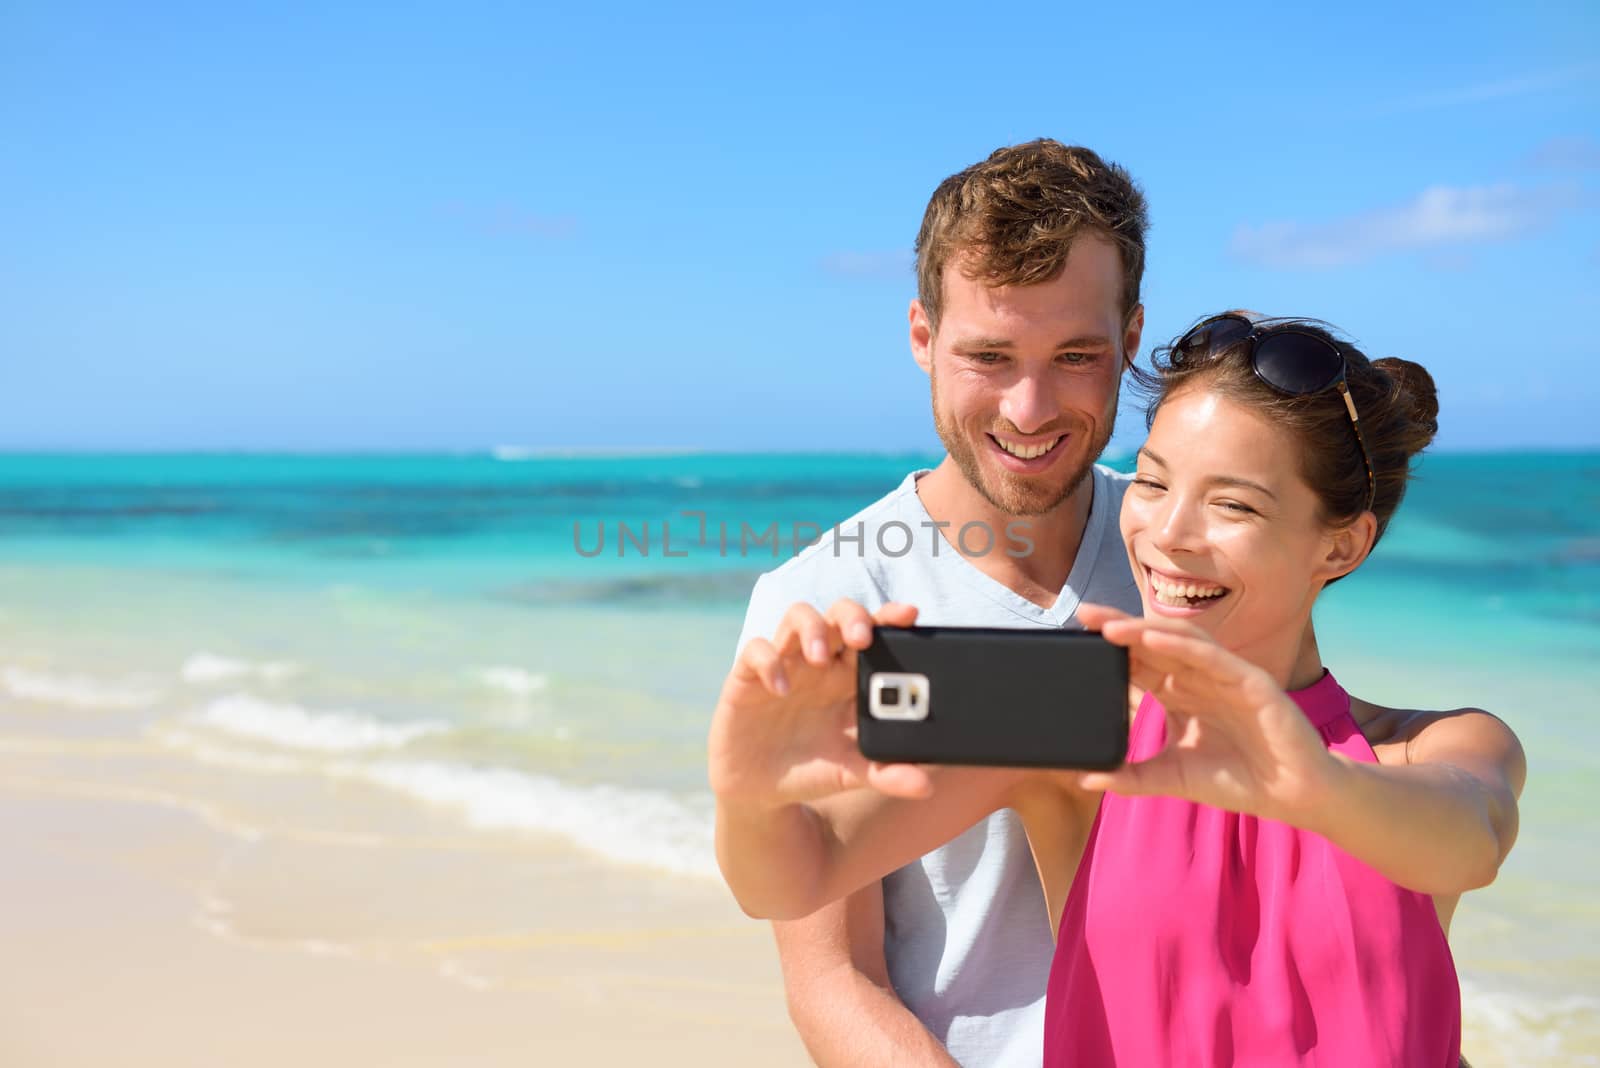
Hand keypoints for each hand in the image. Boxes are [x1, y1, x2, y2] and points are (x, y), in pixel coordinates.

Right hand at [708, 599, 932, 810]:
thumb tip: (925, 786)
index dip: (890, 617)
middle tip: (862, 638)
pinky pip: (757, 649)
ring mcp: (785, 664)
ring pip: (798, 616)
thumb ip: (886, 775)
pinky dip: (769, 662)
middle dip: (852, 616)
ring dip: (812, 628)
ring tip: (820, 657)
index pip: (874, 632)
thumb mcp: (850, 773)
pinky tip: (780, 690)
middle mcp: (821, 662)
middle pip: (838, 614)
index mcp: (851, 677)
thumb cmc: (813, 770)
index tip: (909, 614)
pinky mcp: (749, 676)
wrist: (761, 791)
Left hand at [1074, 604, 1337, 823]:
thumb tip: (1086, 777)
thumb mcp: (1173, 777)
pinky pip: (1211, 656)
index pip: (1139, 661)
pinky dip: (1181, 645)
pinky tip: (1152, 639)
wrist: (1293, 795)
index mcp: (1181, 694)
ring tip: (1108, 625)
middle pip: (1153, 643)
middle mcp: (1200, 678)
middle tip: (1082, 614)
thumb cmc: (1238, 780)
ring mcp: (1225, 676)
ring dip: (1143, 630)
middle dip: (1118, 627)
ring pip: (1180, 641)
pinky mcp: (1250, 682)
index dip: (1110, 648)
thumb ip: (1132, 777)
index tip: (1075, 637)